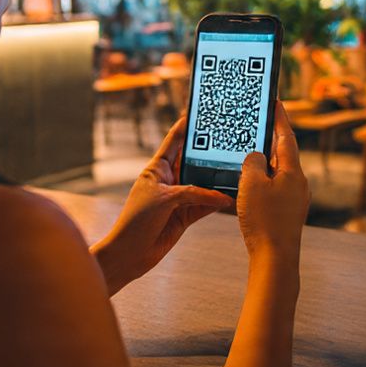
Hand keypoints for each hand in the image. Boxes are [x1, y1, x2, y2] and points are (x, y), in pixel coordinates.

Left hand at [92, 117, 233, 294]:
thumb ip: (194, 193)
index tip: (202, 112)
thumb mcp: (165, 198)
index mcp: (157, 168)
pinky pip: (205, 205)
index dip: (186, 126)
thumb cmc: (137, 220)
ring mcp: (178, 199)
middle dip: (209, 154)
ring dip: (217, 180)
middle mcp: (169, 180)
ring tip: (236, 169)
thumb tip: (221, 196)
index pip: (174, 141)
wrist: (129, 254)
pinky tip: (231, 197)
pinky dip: (217, 202)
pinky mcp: (185, 216)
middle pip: (193, 162)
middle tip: (230, 141)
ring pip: (203, 185)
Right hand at [237, 102, 308, 263]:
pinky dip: (261, 182)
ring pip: (277, 173)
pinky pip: (274, 189)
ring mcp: (295, 199)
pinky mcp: (287, 213)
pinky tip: (248, 186)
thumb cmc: (264, 220)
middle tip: (256, 124)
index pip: (286, 136)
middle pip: (283, 154)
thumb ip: (253, 162)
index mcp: (293, 171)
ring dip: (263, 163)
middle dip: (269, 140)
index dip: (279, 118)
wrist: (274, 259)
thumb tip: (257, 157)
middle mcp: (298, 183)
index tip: (275, 101)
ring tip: (246, 155)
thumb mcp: (252, 184)